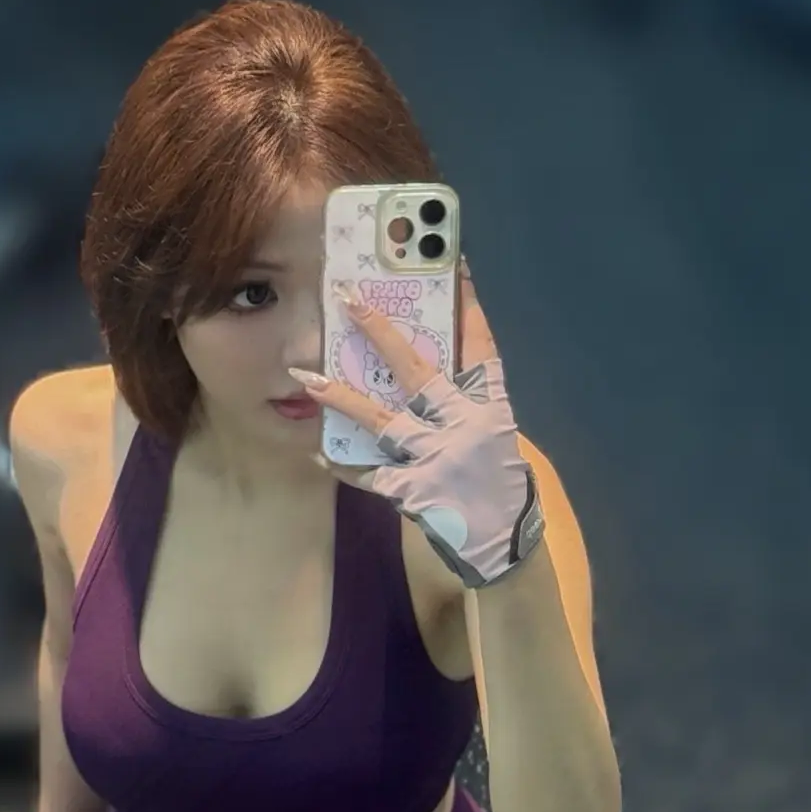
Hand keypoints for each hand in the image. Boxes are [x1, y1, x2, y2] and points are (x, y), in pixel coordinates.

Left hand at [289, 255, 546, 590]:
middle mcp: (463, 427)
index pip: (480, 348)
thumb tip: (428, 363)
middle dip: (381, 334)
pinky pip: (368, 474)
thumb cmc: (497, 484)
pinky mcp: (413, 491)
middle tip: (349, 299)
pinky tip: (317, 452)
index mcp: (489, 409)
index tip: (455, 266)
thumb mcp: (492, 435)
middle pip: (418, 371)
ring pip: (382, 419)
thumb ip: (464, 402)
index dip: (468, 307)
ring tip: (306, 379)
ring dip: (342, 397)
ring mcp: (435, 459)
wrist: (504, 545)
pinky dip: (343, 464)